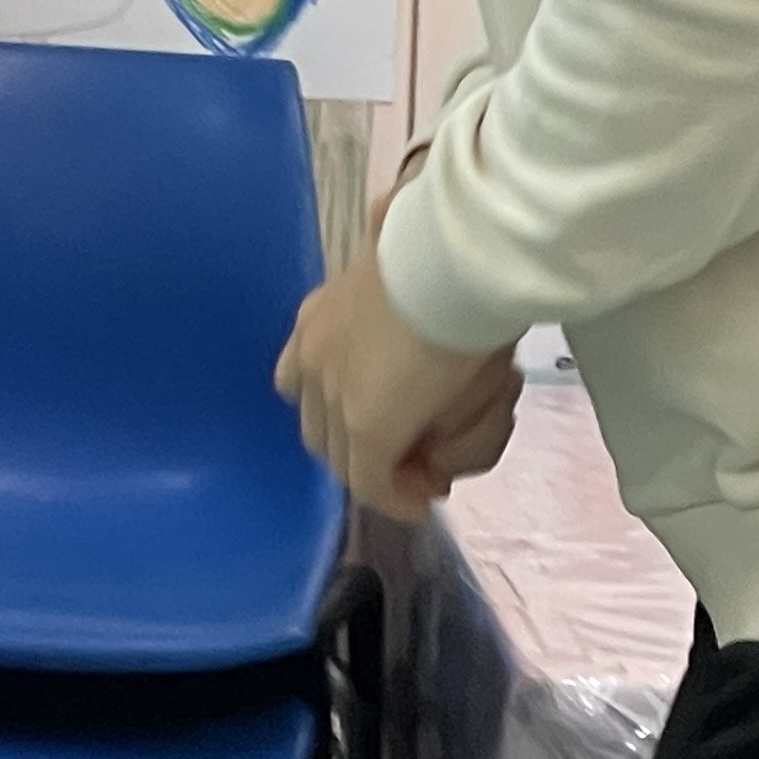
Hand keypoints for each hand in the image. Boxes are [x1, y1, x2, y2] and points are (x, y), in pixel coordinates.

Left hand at [275, 244, 518, 522]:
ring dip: (379, 473)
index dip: (340, 412)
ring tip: (419, 480)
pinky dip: (394, 499)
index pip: (303, 380)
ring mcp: (335, 394)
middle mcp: (312, 355)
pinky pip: (371, 483)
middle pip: (319, 424)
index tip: (386, 421)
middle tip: (406, 459)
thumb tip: (414, 362)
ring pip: (343, 456)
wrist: (454, 257)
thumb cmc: (450, 264)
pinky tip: (420, 502)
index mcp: (320, 316)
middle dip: (356, 449)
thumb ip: (398, 326)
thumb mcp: (413, 296)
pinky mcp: (368, 428)